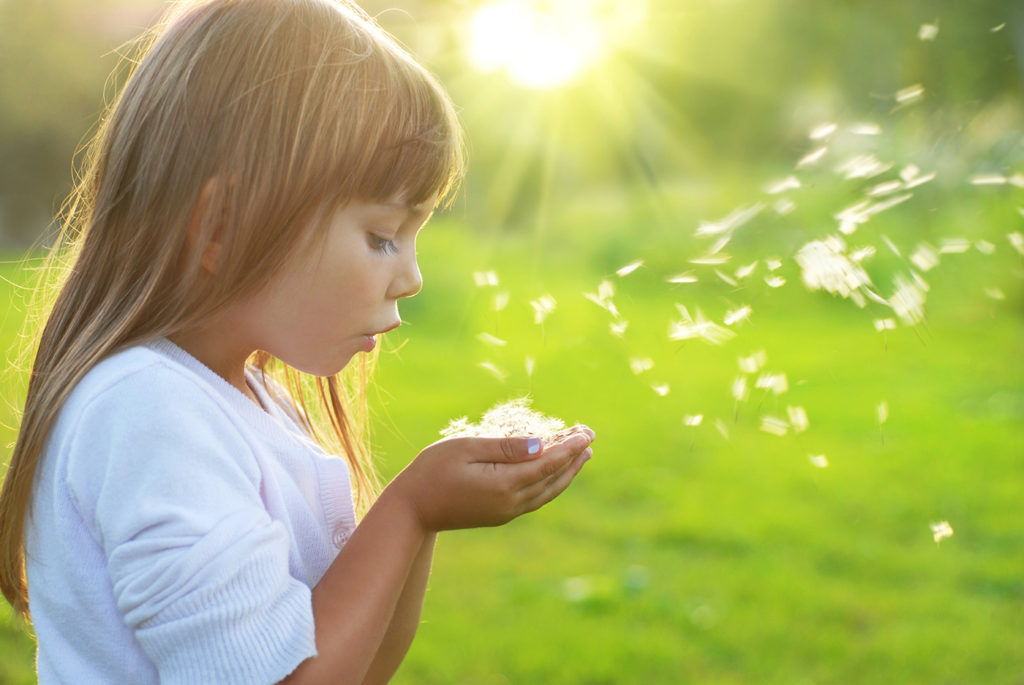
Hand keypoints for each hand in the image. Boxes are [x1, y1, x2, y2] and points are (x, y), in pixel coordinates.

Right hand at [388, 425, 594, 532]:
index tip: (585, 432)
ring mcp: (506, 512)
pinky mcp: (500, 515)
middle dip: (573, 458)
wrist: (411, 510)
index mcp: (504, 484)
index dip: (569, 446)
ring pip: (547, 491)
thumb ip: (504, 447)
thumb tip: (539, 445)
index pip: (547, 462)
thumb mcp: (466, 448)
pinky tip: (553, 473)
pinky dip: (550, 483)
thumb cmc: (432, 471)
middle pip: (553, 478)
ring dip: (567, 472)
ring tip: (582, 455)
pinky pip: (535, 498)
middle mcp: (510, 502)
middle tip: (589, 437)